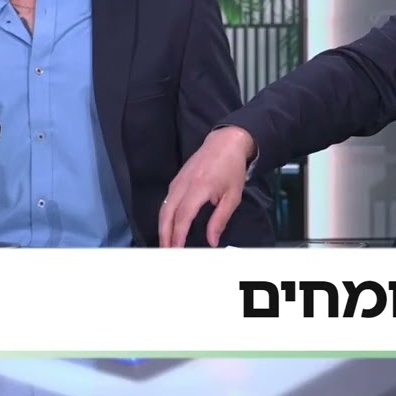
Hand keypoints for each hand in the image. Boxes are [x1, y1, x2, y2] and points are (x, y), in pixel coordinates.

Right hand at [159, 126, 254, 246]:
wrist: (225, 142)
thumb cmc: (232, 169)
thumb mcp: (232, 196)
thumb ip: (220, 220)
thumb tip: (212, 241)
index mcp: (198, 188)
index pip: (183, 216)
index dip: (178, 235)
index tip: (177, 251)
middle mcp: (183, 185)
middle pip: (166, 214)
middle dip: (164, 235)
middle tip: (166, 253)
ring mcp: (177, 181)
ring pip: (164, 208)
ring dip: (163, 227)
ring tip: (166, 244)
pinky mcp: (176, 180)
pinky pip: (167, 201)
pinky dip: (165, 216)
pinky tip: (169, 226)